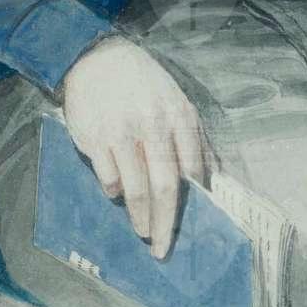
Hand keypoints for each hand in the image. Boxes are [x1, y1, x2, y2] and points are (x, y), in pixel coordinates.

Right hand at [60, 35, 212, 260]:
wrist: (98, 57)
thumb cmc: (143, 84)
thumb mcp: (176, 101)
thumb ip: (193, 137)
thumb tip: (211, 178)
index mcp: (179, 116)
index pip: (193, 171)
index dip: (193, 203)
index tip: (191, 224)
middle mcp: (153, 126)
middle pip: (165, 188)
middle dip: (166, 225)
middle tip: (163, 248)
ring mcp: (122, 134)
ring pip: (135, 191)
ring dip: (140, 217)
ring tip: (143, 230)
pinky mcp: (95, 139)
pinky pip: (109, 179)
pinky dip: (114, 191)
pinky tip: (117, 193)